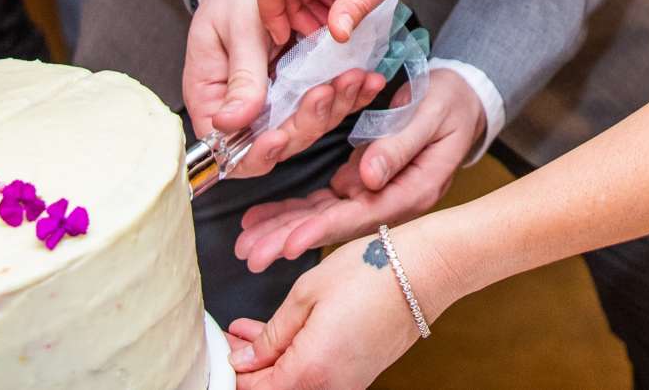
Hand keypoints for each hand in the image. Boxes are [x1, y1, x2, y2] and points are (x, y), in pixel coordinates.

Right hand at [184, 0, 387, 177]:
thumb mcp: (239, 28)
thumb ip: (242, 75)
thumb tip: (231, 123)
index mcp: (212, 94)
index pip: (228, 146)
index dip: (254, 152)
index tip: (280, 137)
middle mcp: (244, 103)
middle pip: (275, 138)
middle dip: (307, 121)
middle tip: (329, 92)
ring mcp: (276, 95)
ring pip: (307, 121)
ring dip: (335, 106)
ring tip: (355, 79)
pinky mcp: (301, 82)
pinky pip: (326, 97)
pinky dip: (349, 91)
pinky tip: (369, 79)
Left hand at [228, 221, 458, 388]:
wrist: (424, 271)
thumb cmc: (369, 272)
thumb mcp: (306, 294)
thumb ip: (271, 334)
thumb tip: (244, 359)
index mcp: (309, 371)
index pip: (254, 389)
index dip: (233, 370)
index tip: (224, 346)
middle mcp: (329, 388)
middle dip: (249, 367)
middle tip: (236, 336)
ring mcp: (348, 384)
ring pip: (295, 384)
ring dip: (272, 363)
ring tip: (255, 331)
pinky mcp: (359, 374)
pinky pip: (318, 376)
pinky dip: (296, 360)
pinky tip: (287, 334)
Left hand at [234, 70, 484, 270]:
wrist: (464, 100)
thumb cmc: (452, 102)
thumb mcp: (432, 113)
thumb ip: (399, 144)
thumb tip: (368, 177)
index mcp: (415, 189)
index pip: (363, 214)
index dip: (323, 229)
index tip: (289, 243)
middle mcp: (393, 200)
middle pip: (337, 224)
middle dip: (291, 238)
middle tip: (251, 253)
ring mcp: (378, 194)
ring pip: (325, 216)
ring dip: (285, 228)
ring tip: (247, 243)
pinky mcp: (365, 184)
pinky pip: (325, 201)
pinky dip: (295, 210)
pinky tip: (264, 219)